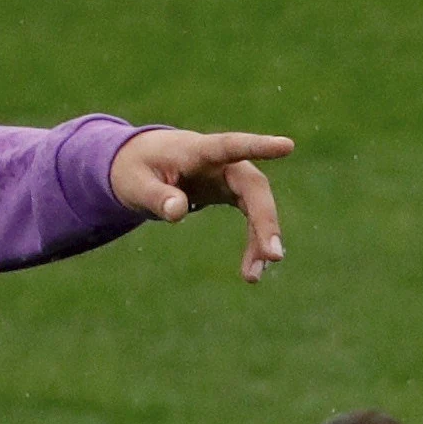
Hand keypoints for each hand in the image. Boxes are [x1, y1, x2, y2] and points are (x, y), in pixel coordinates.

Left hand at [108, 127, 294, 282]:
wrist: (139, 166)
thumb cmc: (135, 169)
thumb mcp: (135, 184)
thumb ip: (156, 196)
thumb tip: (178, 211)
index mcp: (197, 151)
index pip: (230, 146)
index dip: (258, 146)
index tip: (287, 146)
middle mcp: (220, 162)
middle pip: (253, 186)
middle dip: (265, 219)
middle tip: (273, 256)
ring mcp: (228, 178)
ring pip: (257, 205)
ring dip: (261, 239)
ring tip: (253, 277)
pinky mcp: (231, 193)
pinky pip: (251, 218)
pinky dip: (253, 243)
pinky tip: (250, 271)